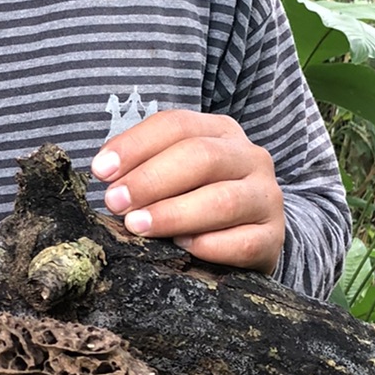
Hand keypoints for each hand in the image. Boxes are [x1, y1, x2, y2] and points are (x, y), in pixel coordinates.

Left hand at [90, 110, 284, 272]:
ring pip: (223, 200)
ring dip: (174, 214)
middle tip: (115, 202)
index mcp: (221, 133)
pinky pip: (243, 242)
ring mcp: (266, 197)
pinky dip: (209, 246)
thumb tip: (105, 173)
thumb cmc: (198, 201)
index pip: (176, 125)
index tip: (101, 170)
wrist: (251, 238)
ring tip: (138, 226)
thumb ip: (144, 167)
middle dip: (151, 180)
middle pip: (201, 157)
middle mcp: (249, 158)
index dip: (135, 145)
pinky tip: (182, 248)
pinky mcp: (273, 238)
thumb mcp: (174, 175)